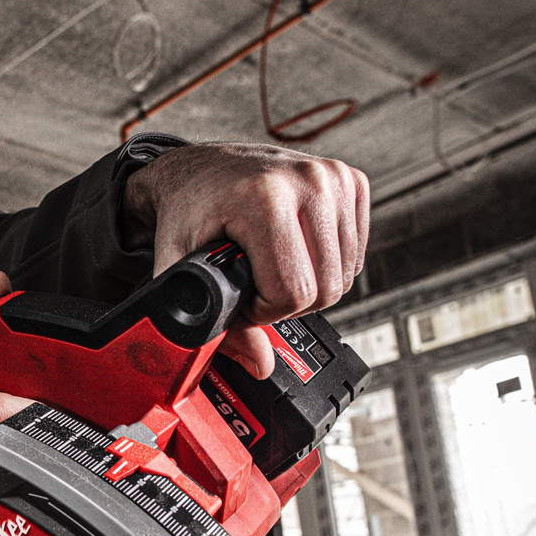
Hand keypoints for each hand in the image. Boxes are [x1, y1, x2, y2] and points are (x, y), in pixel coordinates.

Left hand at [121, 142, 369, 377]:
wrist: (198, 171)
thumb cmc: (187, 212)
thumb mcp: (180, 267)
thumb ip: (211, 322)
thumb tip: (260, 364)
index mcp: (265, 196)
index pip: (293, 291)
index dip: (263, 312)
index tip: (239, 297)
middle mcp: (308, 180)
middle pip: (326, 289)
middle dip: (286, 302)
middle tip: (253, 285)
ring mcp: (333, 177)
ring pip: (345, 276)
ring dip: (308, 285)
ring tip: (270, 267)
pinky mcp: (351, 180)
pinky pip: (355, 253)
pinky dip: (326, 265)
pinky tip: (294, 251)